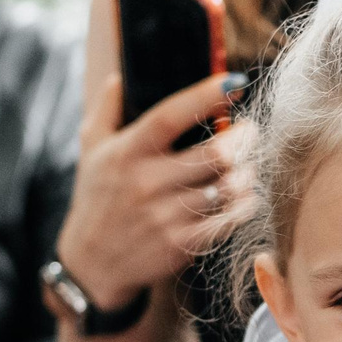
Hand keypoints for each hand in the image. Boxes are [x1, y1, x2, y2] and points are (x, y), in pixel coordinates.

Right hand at [54, 70, 251, 308]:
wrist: (92, 263)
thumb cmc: (96, 199)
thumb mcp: (91, 151)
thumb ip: (106, 111)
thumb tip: (117, 77)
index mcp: (127, 153)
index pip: (170, 116)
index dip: (205, 96)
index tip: (233, 82)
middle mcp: (147, 183)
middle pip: (213, 154)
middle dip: (242, 139)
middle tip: (250, 132)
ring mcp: (166, 216)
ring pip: (226, 188)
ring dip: (246, 173)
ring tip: (248, 165)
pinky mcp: (181, 244)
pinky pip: (226, 220)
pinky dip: (244, 205)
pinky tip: (245, 195)